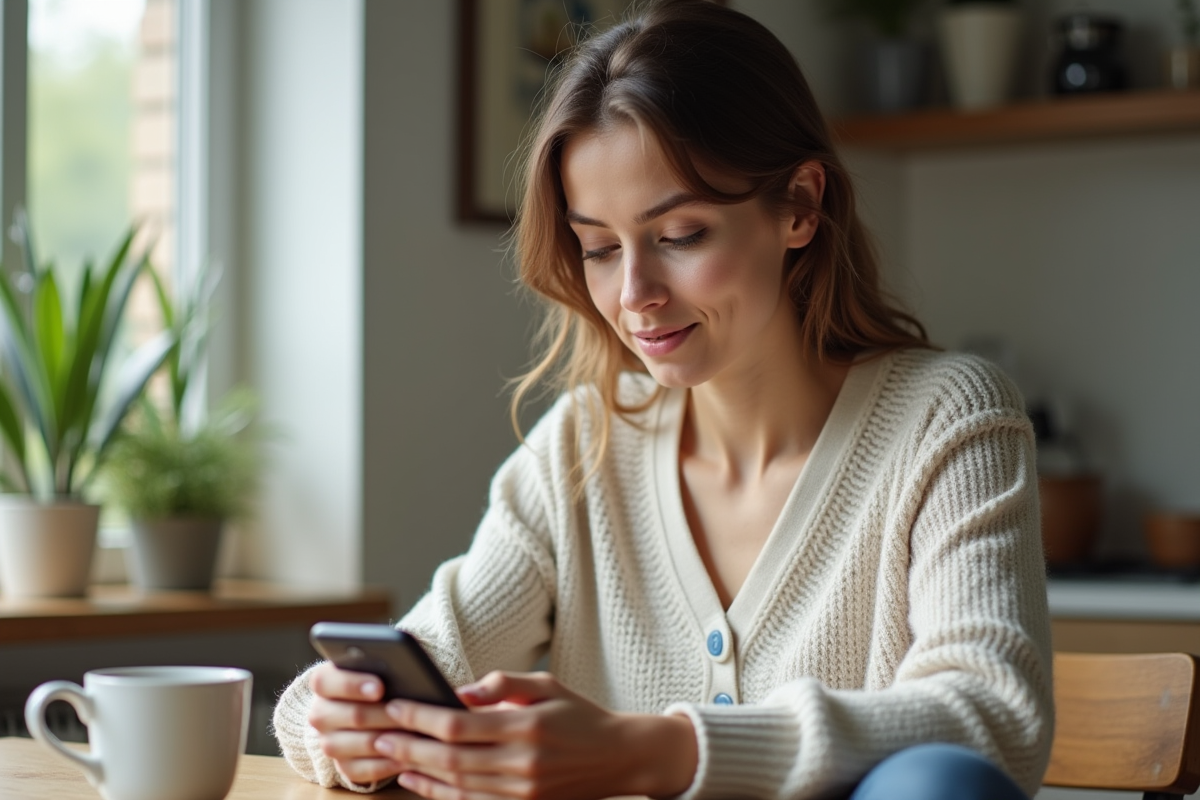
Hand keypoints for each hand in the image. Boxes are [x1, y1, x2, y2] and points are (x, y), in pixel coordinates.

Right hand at [307, 661, 404, 785]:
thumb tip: (404, 641)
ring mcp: (329, 742)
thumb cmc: (380, 677)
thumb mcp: (377, 661)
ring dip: (389, 739)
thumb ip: (383, 651)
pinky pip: (363, 770)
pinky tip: (407, 757)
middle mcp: (320, 714)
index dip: (352, 684)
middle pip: (351, 715)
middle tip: (407, 713)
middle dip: (383, 714)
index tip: (380, 687)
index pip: (325, 681)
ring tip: (415, 733)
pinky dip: (387, 764)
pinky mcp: (343, 766)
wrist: (369, 707)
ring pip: (359, 744)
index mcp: (323, 682)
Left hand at [372, 671, 697, 799]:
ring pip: (456, 785)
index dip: (421, 717)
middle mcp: (523, 763)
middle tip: (375, 732)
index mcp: (527, 726)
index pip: (460, 725)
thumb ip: (501, 684)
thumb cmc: (578, 714)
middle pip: (450, 759)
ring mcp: (522, 792)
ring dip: (416, 771)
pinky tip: (416, 780)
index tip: (395, 704)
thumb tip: (457, 692)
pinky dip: (438, 794)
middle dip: (407, 745)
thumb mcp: (545, 684)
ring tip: (386, 754)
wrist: (619, 757)